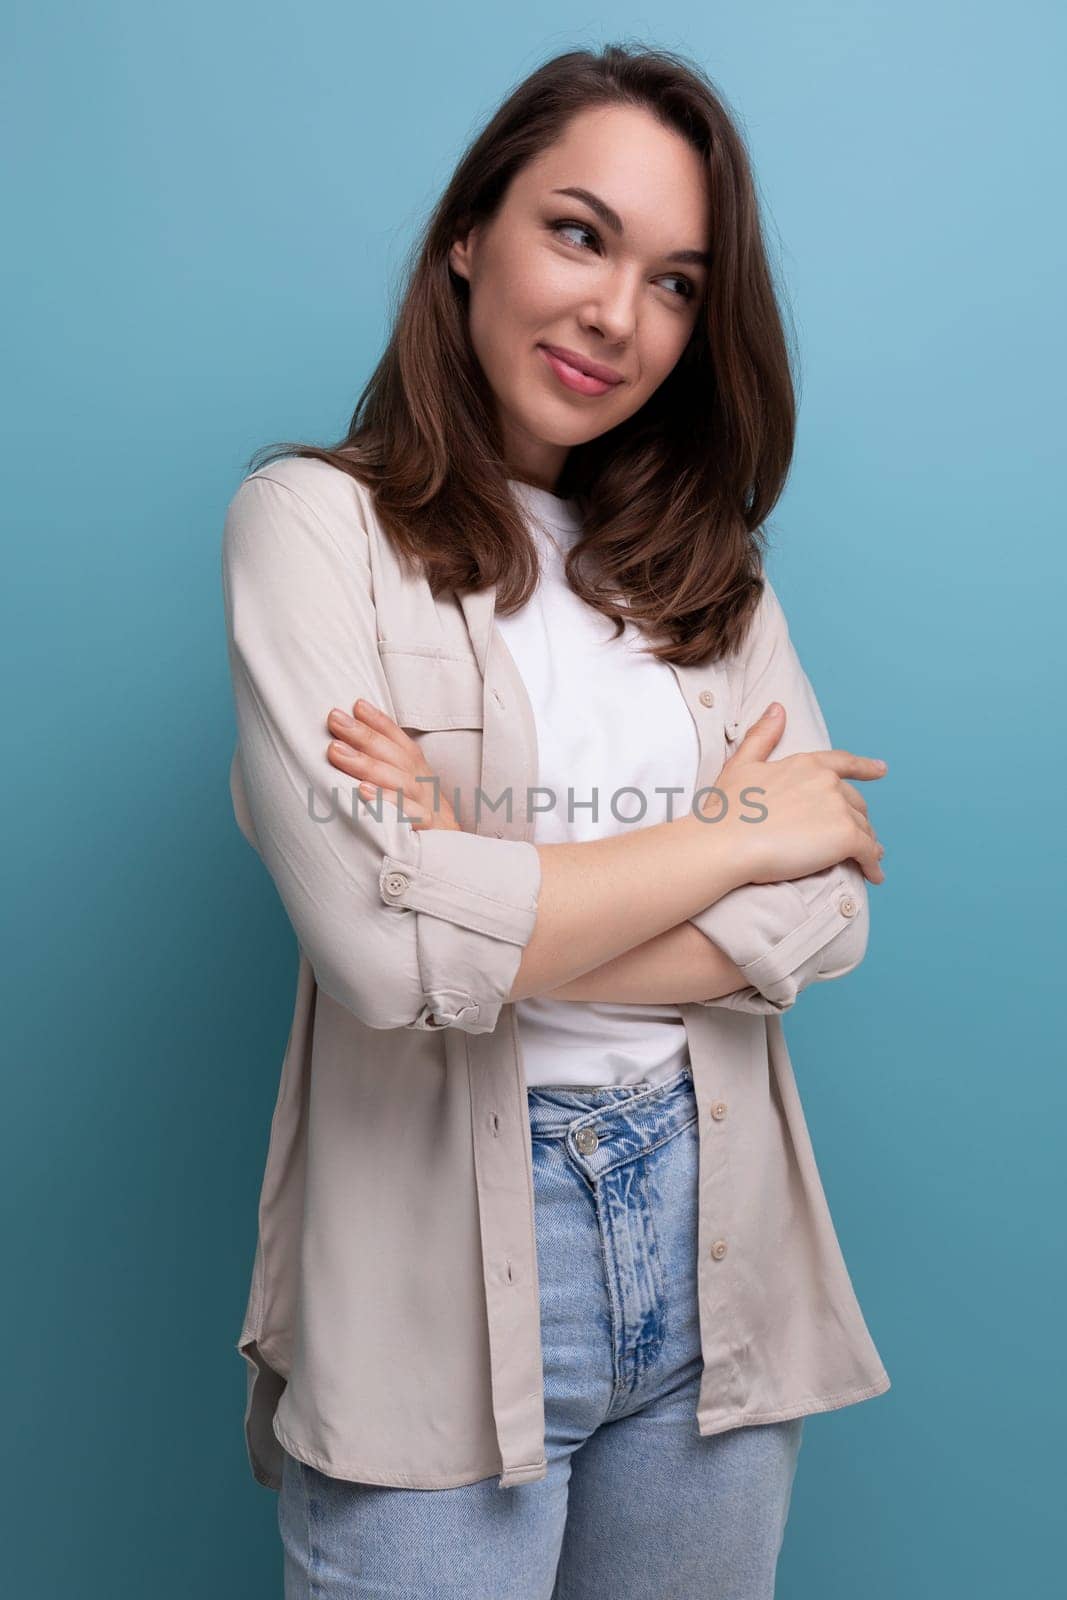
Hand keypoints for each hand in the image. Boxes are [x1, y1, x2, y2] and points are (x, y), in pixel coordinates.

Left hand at [325, 698, 461, 831]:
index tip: (356, 705)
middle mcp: (425, 785)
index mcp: (420, 773)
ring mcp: (428, 807)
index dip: (380, 722)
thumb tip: (352, 752)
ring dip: (366, 764)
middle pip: (395, 755)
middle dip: (363, 735)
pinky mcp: (429, 831)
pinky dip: (385, 802)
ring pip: (398, 780)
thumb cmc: (425, 825)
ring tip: (336, 752)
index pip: (400, 741)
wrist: (460, 862)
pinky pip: (406, 815)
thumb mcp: (412, 795)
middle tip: (335, 721)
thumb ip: (390, 773)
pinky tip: (361, 792)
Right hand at [705, 703, 887, 884]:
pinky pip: (869, 852)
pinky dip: (873, 865)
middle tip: (857, 837)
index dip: (865, 767)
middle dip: (856, 818)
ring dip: (867, 843)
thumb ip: (763, 736)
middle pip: (855, 802)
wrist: (727, 842)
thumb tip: (777, 707)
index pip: (844, 763)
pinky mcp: (846, 837)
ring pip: (863, 828)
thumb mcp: (741, 765)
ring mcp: (839, 809)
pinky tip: (874, 876)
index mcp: (807, 764)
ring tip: (868, 859)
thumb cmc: (727, 809)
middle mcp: (828, 782)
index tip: (882, 770)